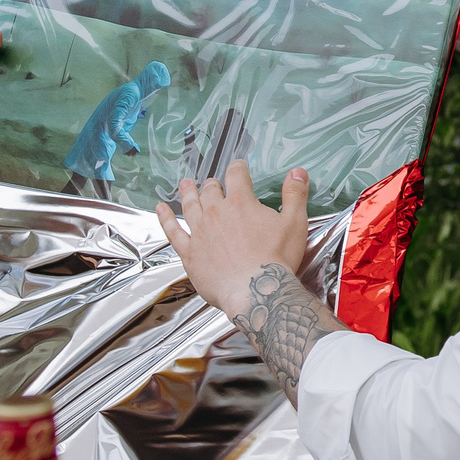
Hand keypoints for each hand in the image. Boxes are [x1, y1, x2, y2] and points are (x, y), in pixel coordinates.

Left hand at [157, 162, 339, 399]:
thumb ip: (295, 195)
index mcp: (240, 202)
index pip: (236, 175)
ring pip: (190, 205)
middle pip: (210, 189)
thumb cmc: (276, 260)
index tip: (238, 166)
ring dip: (188, 192)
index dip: (238, 168)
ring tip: (185, 184)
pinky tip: (161, 209)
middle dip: (213, 183)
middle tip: (213, 182)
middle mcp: (216, 212)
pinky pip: (173, 231)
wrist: (255, 292)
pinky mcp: (189, 252)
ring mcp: (200, 232)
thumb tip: (297, 172)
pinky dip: (166, 219)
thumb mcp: (295, 224)